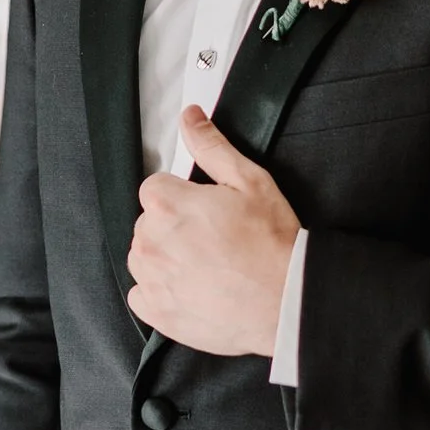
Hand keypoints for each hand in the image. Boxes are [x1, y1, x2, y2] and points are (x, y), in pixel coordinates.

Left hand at [127, 104, 299, 355]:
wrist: (286, 300)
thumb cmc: (272, 243)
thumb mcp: (249, 181)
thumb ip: (211, 146)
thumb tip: (190, 117)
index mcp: (167, 204)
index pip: (156, 188)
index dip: (183, 197)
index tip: (207, 211)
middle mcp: (150, 240)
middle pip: (149, 221)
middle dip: (174, 225)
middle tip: (214, 239)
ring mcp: (150, 279)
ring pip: (144, 256)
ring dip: (166, 257)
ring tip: (207, 265)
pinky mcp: (156, 311)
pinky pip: (142, 294)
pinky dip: (162, 291)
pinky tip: (193, 288)